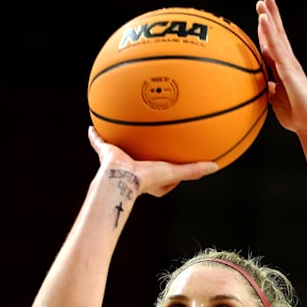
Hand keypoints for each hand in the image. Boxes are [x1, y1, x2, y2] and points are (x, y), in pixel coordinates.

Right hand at [88, 126, 218, 197]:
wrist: (122, 178)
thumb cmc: (146, 179)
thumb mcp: (174, 172)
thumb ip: (193, 171)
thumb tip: (215, 167)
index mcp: (149, 178)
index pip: (164, 173)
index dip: (171, 167)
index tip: (179, 161)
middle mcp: (133, 169)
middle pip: (142, 157)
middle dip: (146, 151)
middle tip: (152, 143)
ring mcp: (118, 160)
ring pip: (121, 148)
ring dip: (121, 140)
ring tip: (122, 127)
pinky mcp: (106, 152)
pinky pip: (99, 142)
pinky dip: (95, 136)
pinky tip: (91, 128)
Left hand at [256, 0, 306, 133]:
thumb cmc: (295, 114)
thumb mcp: (275, 100)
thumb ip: (268, 90)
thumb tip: (259, 86)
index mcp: (283, 69)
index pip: (273, 45)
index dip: (267, 30)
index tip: (261, 16)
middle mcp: (288, 62)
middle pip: (278, 34)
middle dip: (271, 15)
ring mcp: (290, 64)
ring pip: (278, 36)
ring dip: (270, 17)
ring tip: (264, 1)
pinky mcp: (290, 69)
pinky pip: (277, 47)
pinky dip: (269, 32)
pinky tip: (264, 20)